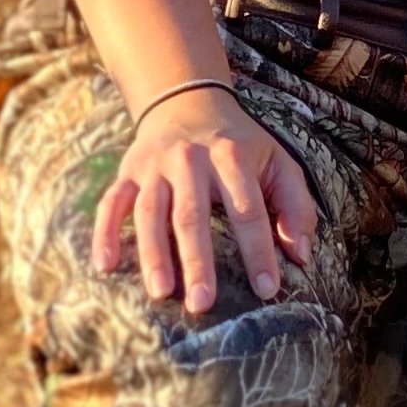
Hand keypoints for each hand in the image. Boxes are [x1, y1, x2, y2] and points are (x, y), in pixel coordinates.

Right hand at [96, 81, 319, 318]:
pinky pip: (111, 204)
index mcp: (231, 157)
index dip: (259, 251)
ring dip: (152, 254)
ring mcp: (153, 166)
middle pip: (192, 215)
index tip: (267, 290)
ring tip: (160, 292)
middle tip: (202, 304)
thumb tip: (301, 256)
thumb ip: (297, 206)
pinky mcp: (126, 172)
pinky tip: (105, 266)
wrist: (188, 102)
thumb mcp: (279, 163)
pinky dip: (105, 234)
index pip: (248, 210)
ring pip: (149, 213)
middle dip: (197, 262)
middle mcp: (189, 159)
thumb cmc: (240, 145)